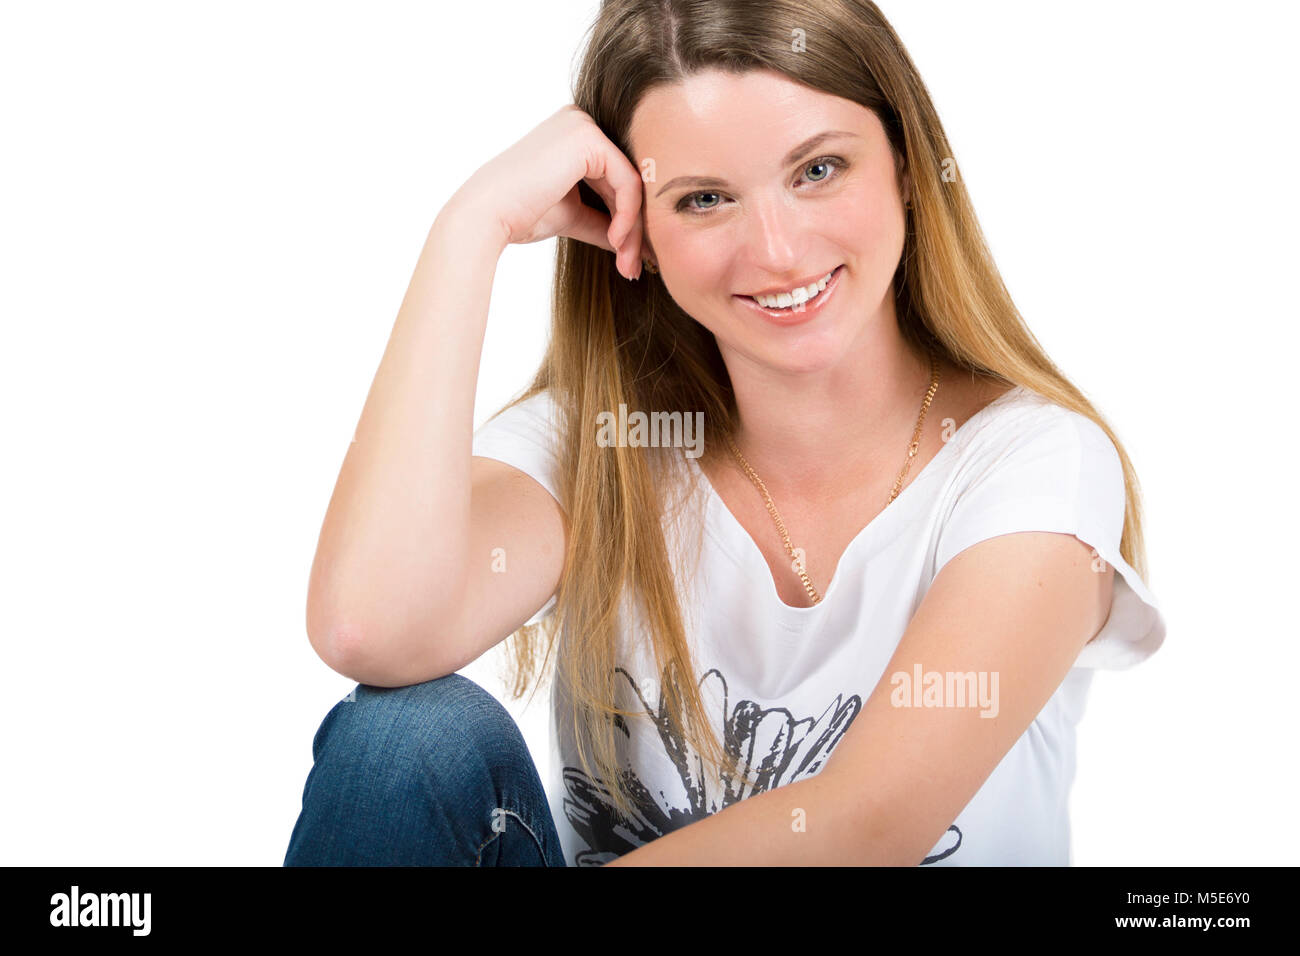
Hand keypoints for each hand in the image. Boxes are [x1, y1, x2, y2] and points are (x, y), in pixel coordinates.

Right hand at [448, 105, 646, 278]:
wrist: (487, 216)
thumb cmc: (519, 215)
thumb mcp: (571, 215)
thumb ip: (602, 221)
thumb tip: (631, 242)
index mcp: (574, 135)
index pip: (616, 178)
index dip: (628, 219)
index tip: (632, 257)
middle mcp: (580, 121)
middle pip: (626, 180)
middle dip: (634, 229)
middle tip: (634, 267)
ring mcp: (584, 126)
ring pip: (631, 183)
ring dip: (634, 229)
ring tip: (627, 263)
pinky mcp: (589, 139)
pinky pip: (627, 181)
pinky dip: (628, 216)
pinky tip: (617, 241)